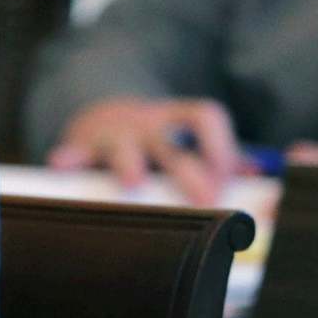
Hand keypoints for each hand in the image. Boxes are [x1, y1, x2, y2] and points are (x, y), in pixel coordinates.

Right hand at [49, 96, 244, 203]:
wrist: (98, 117)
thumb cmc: (153, 141)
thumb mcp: (184, 138)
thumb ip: (218, 156)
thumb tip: (256, 173)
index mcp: (177, 119)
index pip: (205, 117)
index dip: (219, 144)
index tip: (229, 178)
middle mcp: (146, 123)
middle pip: (170, 142)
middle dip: (188, 171)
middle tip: (205, 200)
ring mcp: (113, 133)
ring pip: (122, 144)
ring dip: (129, 161)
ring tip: (133, 184)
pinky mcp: (81, 145)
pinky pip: (75, 151)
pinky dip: (70, 158)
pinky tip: (61, 165)